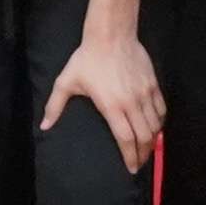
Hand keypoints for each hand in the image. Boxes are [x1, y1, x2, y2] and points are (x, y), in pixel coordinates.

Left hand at [49, 25, 165, 169]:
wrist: (111, 35)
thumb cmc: (87, 59)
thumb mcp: (66, 81)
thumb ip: (55, 106)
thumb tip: (44, 126)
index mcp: (111, 106)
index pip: (125, 139)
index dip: (130, 156)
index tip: (131, 169)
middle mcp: (131, 103)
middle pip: (144, 136)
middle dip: (143, 154)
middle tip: (139, 163)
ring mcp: (145, 94)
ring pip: (155, 125)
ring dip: (152, 140)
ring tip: (147, 148)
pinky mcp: (153, 84)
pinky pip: (161, 109)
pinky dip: (160, 122)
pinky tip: (155, 128)